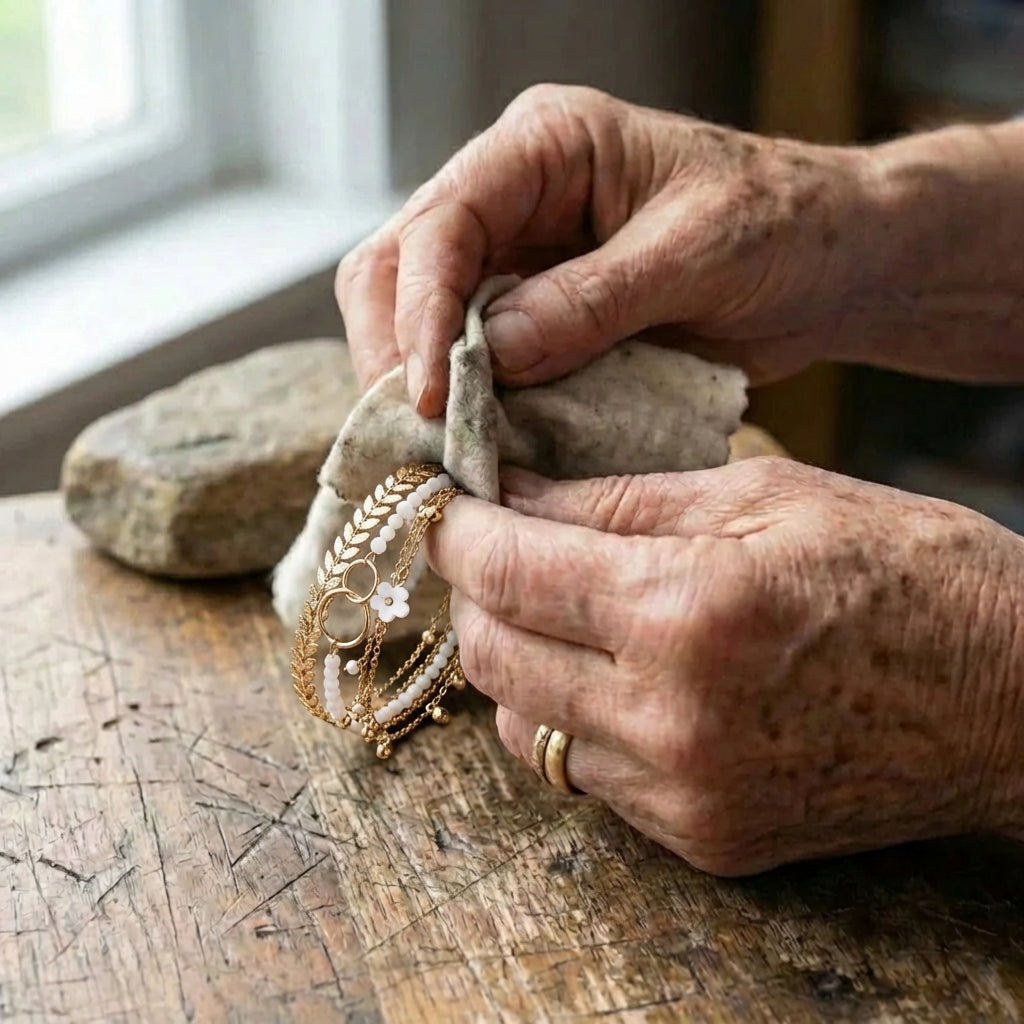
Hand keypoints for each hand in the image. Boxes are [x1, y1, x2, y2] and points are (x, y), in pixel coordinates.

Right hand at [336, 84, 877, 412]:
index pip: (443, 221)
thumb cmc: (783, 225)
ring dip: (422, 385)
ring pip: (421, 319)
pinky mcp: (536, 318)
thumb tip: (490, 354)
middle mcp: (514, 198)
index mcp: (545, 147)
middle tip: (417, 431)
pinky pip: (474, 361)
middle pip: (400, 268)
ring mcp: (519, 260)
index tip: (427, 392)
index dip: (421, 310)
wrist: (828, 265)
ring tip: (441, 447)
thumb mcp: (696, 252)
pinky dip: (468, 405)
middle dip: (397, 352)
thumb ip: (592, 300)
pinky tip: (478, 443)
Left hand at [424, 459, 1023, 874]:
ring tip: (554, 609)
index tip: (438, 506)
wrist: (1015, 700)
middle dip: (474, 594)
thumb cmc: (908, 571)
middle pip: (492, 658)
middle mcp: (671, 719)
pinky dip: (572, 717)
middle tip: (493, 548)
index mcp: (687, 611)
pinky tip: (610, 673)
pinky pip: (586, 776)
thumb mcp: (764, 495)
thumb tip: (514, 495)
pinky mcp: (705, 840)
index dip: (454, 531)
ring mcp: (685, 795)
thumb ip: (620, 500)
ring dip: (516, 661)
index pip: (508, 571)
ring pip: (524, 728)